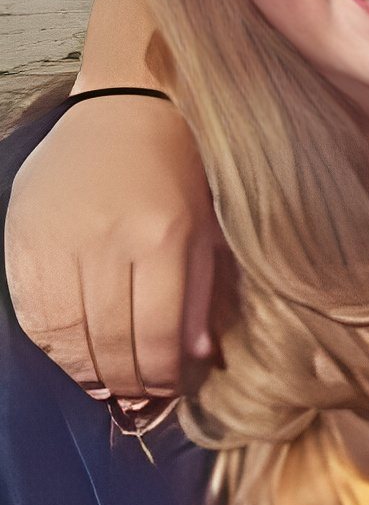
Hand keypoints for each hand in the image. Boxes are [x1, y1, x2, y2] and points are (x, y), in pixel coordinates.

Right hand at [6, 93, 220, 399]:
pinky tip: (71, 355)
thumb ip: (201, 291)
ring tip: (106, 386)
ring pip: (66, 332)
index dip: (163, 374)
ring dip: (85, 371)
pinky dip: (51, 343)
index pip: (158, 333)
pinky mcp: (23, 236)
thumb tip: (196, 356)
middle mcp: (107, 240)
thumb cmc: (180, 169)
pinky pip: (32, 309)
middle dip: (126, 380)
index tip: (169, 389)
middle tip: (137, 397)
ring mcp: (59, 238)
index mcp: (162, 237)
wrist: (128, 108)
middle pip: (110, 339)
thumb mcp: (209, 227)